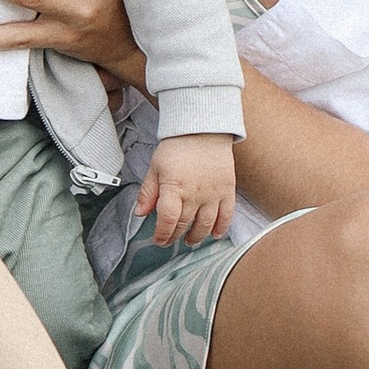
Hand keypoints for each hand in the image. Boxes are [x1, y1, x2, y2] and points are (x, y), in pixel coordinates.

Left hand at [137, 136, 234, 250]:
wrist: (203, 128)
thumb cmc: (178, 146)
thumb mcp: (156, 166)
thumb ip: (148, 192)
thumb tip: (140, 213)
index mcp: (174, 187)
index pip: (168, 220)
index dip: (162, 234)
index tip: (158, 240)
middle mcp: (195, 193)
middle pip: (184, 224)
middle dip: (175, 236)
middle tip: (170, 240)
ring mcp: (213, 193)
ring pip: (205, 224)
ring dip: (196, 236)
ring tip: (189, 239)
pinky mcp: (227, 189)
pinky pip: (227, 215)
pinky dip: (222, 228)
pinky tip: (215, 234)